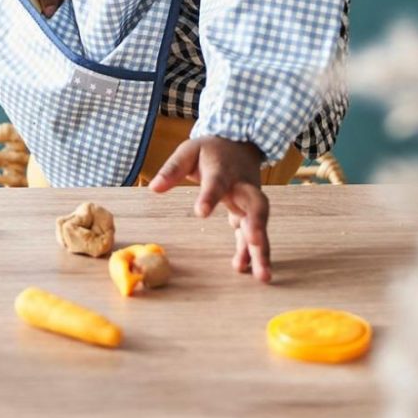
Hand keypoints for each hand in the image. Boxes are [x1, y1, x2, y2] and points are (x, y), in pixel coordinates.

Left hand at [148, 136, 271, 281]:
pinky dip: (250, 252)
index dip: (210, 196)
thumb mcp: (189, 151)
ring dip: (262, 249)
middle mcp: (242, 187)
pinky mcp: (249, 212)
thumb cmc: (210, 150)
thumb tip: (154, 187)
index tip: (201, 212)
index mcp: (222, 170)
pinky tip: (244, 269)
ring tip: (262, 275)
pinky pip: (251, 233)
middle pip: (256, 204)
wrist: (239, 142)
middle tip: (256, 242)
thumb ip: (172, 169)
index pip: (217, 182)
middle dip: (258, 224)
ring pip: (260, 224)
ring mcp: (249, 201)